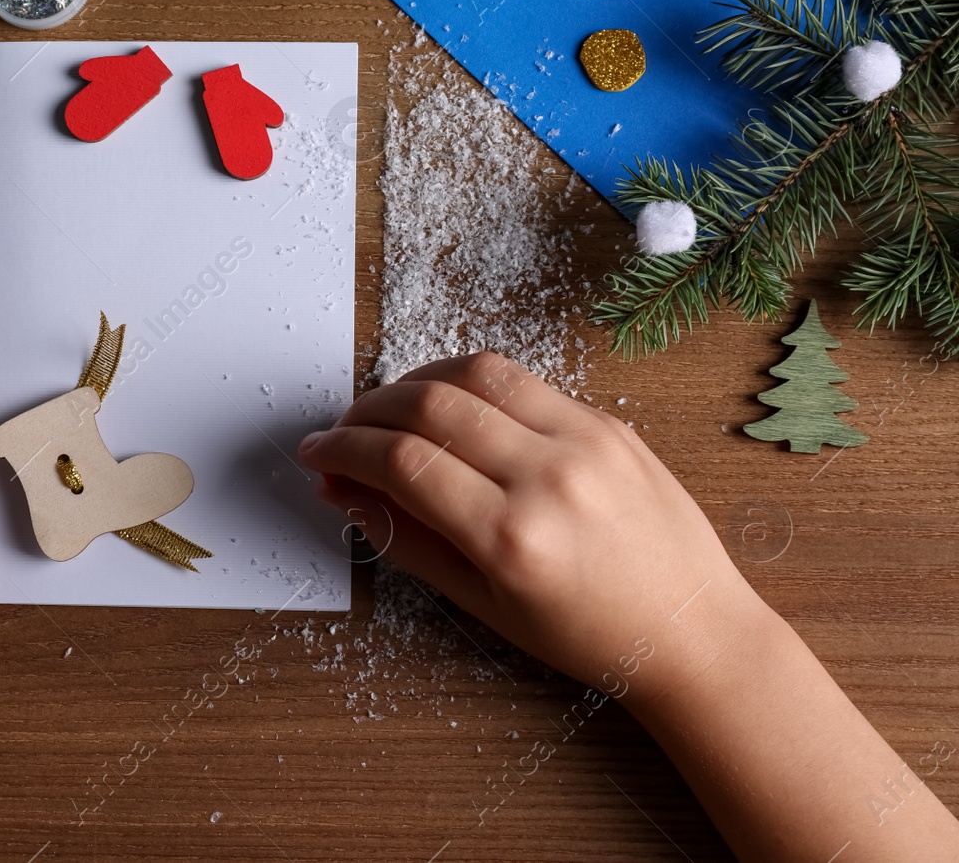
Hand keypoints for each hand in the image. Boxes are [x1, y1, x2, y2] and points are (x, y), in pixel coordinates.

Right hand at [298, 352, 760, 705]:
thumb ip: (407, 540)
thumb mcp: (484, 604)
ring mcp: (584, 441)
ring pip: (473, 373)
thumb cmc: (591, 634)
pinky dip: (467, 381)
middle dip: (367, 411)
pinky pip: (520, 379)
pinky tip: (446, 403)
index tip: (317, 453)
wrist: (691, 628)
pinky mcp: (607, 421)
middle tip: (343, 430)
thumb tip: (344, 492)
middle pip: (428, 406)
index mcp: (513, 539)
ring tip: (388, 410)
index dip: (344, 450)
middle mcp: (549, 478)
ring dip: (413, 381)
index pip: (402, 463)